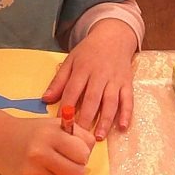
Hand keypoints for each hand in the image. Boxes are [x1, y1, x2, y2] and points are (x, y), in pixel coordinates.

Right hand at [0, 114, 95, 174]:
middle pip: (77, 173)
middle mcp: (39, 154)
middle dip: (76, 168)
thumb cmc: (35, 132)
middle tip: (67, 160)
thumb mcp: (57, 124)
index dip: (82, 153)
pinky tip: (39, 171)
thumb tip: (90, 153)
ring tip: (50, 163)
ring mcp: (31, 173)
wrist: (0, 140)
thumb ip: (79, 135)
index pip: (83, 154)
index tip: (74, 149)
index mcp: (50, 135)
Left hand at [42, 19, 136, 140]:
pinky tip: (122, 127)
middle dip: (86, 118)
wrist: (113, 36)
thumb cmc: (89, 51)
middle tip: (79, 137)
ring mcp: (115, 80)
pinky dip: (126, 113)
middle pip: (92, 99)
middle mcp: (100, 75)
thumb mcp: (70, 60)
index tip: (61, 124)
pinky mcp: (127, 83)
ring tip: (98, 136)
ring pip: (111, 102)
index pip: (73, 90)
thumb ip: (59, 81)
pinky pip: (128, 99)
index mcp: (83, 68)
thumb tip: (45, 100)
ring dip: (105, 120)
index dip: (67, 107)